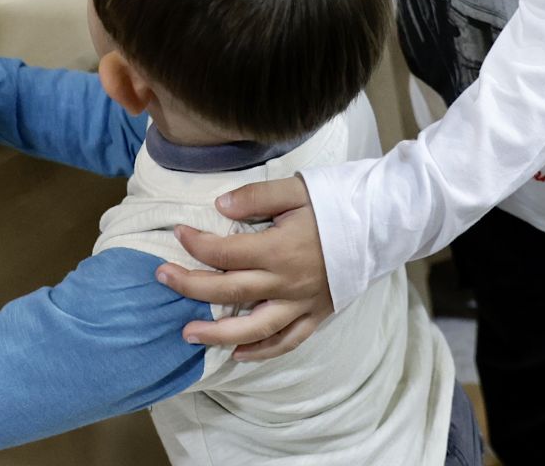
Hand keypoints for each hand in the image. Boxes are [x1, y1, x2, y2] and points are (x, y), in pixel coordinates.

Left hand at [155, 176, 332, 360]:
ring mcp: (301, 304)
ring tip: (188, 333)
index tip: (178, 233)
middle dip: (190, 286)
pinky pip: (286, 341)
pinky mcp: (316, 316)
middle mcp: (286, 282)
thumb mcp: (296, 189)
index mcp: (279, 249)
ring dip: (217, 333)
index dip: (196, 244)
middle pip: (229, 290)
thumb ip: (255, 197)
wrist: (382, 225)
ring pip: (254, 328)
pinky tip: (238, 355)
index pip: (225, 252)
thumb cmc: (338, 203)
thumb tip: (219, 206)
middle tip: (162, 279)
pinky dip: (261, 352)